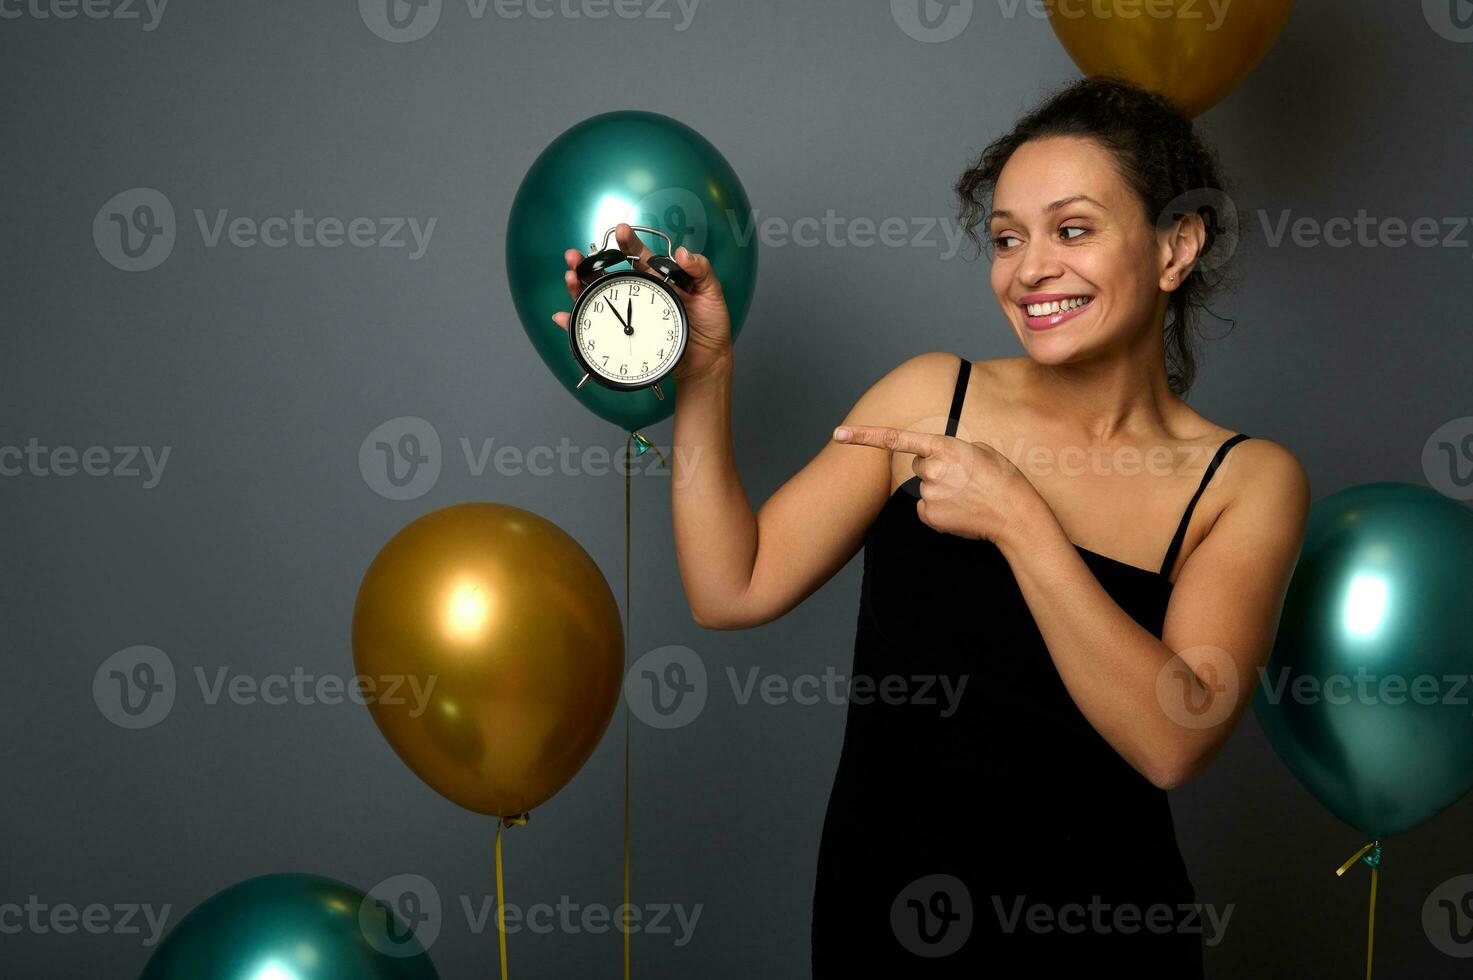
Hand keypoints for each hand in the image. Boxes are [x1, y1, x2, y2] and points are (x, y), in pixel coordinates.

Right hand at [551, 222, 733, 382]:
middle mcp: (639, 293)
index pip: (637, 256)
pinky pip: (594, 328)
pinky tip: (563, 316)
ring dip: (578, 287)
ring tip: (570, 277)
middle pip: (607, 274)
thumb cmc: (710, 326)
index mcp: (657, 279)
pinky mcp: (623, 337)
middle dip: (588, 263)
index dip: (626, 243)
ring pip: (596, 297)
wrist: (707, 361)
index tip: (620, 232)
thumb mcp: (712, 294)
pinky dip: (575, 323)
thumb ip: (701, 270)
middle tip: (576, 256)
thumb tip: (683, 252)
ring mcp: (629, 316)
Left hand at [831, 425, 1037, 543]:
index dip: (864, 436)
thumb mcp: (978, 451)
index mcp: (944, 445)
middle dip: (934, 471)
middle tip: (963, 479)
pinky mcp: (929, 516)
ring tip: (968, 497)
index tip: (838, 433)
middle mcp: (932, 468)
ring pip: (922, 489)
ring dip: (940, 492)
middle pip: (917, 466)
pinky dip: (938, 512)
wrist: (1016, 514)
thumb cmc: (1002, 479)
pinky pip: (924, 510)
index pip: (896, 438)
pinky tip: (961, 512)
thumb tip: (927, 463)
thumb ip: (948, 451)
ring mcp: (929, 493)